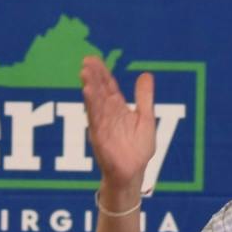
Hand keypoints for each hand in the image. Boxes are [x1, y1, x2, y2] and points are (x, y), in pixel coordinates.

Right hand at [79, 54, 155, 195]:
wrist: (134, 173)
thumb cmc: (138, 149)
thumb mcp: (146, 118)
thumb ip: (144, 97)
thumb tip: (146, 74)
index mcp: (118, 109)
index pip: (108, 86)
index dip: (102, 72)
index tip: (92, 58)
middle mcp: (108, 115)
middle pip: (99, 91)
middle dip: (93, 76)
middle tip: (86, 61)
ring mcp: (103, 125)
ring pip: (95, 102)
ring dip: (90, 86)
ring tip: (85, 72)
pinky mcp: (100, 136)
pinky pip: (95, 118)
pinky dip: (91, 104)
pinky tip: (87, 91)